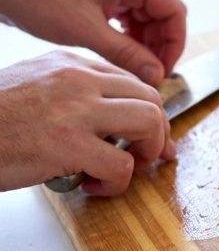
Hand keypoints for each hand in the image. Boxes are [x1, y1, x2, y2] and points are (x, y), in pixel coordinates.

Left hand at [0, 0, 186, 85]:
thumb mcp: (87, 31)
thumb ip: (126, 53)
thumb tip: (156, 74)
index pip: (173, 10)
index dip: (174, 42)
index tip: (164, 69)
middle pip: (162, 13)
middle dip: (159, 45)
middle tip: (150, 73)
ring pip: (145, 16)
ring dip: (144, 42)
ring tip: (134, 66)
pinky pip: (127, 15)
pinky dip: (128, 35)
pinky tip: (120, 52)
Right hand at [0, 51, 175, 195]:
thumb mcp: (30, 85)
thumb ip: (69, 92)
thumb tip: (106, 116)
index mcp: (69, 63)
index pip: (131, 81)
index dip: (147, 111)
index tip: (148, 134)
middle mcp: (78, 80)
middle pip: (150, 98)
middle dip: (157, 131)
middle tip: (148, 156)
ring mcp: (76, 110)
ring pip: (148, 122)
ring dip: (146, 152)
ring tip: (125, 170)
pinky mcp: (68, 144)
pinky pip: (121, 164)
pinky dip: (117, 182)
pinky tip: (95, 187)